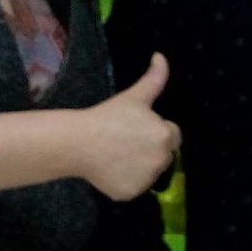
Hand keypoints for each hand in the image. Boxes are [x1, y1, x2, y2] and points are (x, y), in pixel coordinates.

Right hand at [78, 54, 180, 200]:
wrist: (78, 142)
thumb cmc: (107, 116)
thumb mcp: (134, 97)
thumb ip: (154, 79)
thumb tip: (161, 57)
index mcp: (165, 135)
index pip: (173, 135)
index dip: (156, 130)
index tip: (137, 128)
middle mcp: (161, 160)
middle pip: (163, 155)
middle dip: (150, 148)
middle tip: (126, 141)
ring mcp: (146, 179)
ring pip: (150, 172)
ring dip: (140, 165)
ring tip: (118, 154)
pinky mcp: (132, 193)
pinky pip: (135, 187)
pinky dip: (126, 181)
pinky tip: (112, 168)